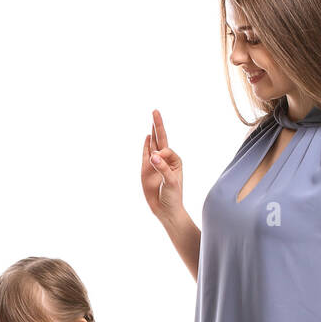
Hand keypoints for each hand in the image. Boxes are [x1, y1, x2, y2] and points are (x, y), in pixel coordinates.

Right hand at [141, 108, 184, 225]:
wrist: (165, 210)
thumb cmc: (173, 197)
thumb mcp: (171, 182)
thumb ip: (162, 168)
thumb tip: (153, 155)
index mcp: (175, 161)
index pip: (166, 150)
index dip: (161, 155)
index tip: (158, 164)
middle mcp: (166, 160)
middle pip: (161, 139)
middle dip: (158, 125)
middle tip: (155, 111)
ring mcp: (156, 164)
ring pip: (154, 144)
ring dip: (153, 132)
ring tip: (153, 118)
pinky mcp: (146, 170)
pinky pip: (145, 154)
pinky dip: (146, 145)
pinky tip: (147, 137)